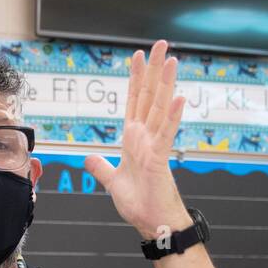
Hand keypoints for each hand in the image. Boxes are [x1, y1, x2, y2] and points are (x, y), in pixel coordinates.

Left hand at [85, 40, 188, 239]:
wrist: (151, 223)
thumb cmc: (140, 204)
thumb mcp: (113, 182)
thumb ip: (102, 168)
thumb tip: (89, 157)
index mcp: (134, 140)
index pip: (134, 102)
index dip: (135, 79)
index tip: (137, 56)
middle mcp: (146, 138)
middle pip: (149, 97)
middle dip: (153, 70)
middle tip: (160, 44)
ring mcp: (155, 146)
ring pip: (160, 108)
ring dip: (165, 84)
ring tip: (171, 59)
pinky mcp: (160, 159)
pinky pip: (166, 134)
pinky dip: (172, 116)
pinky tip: (178, 97)